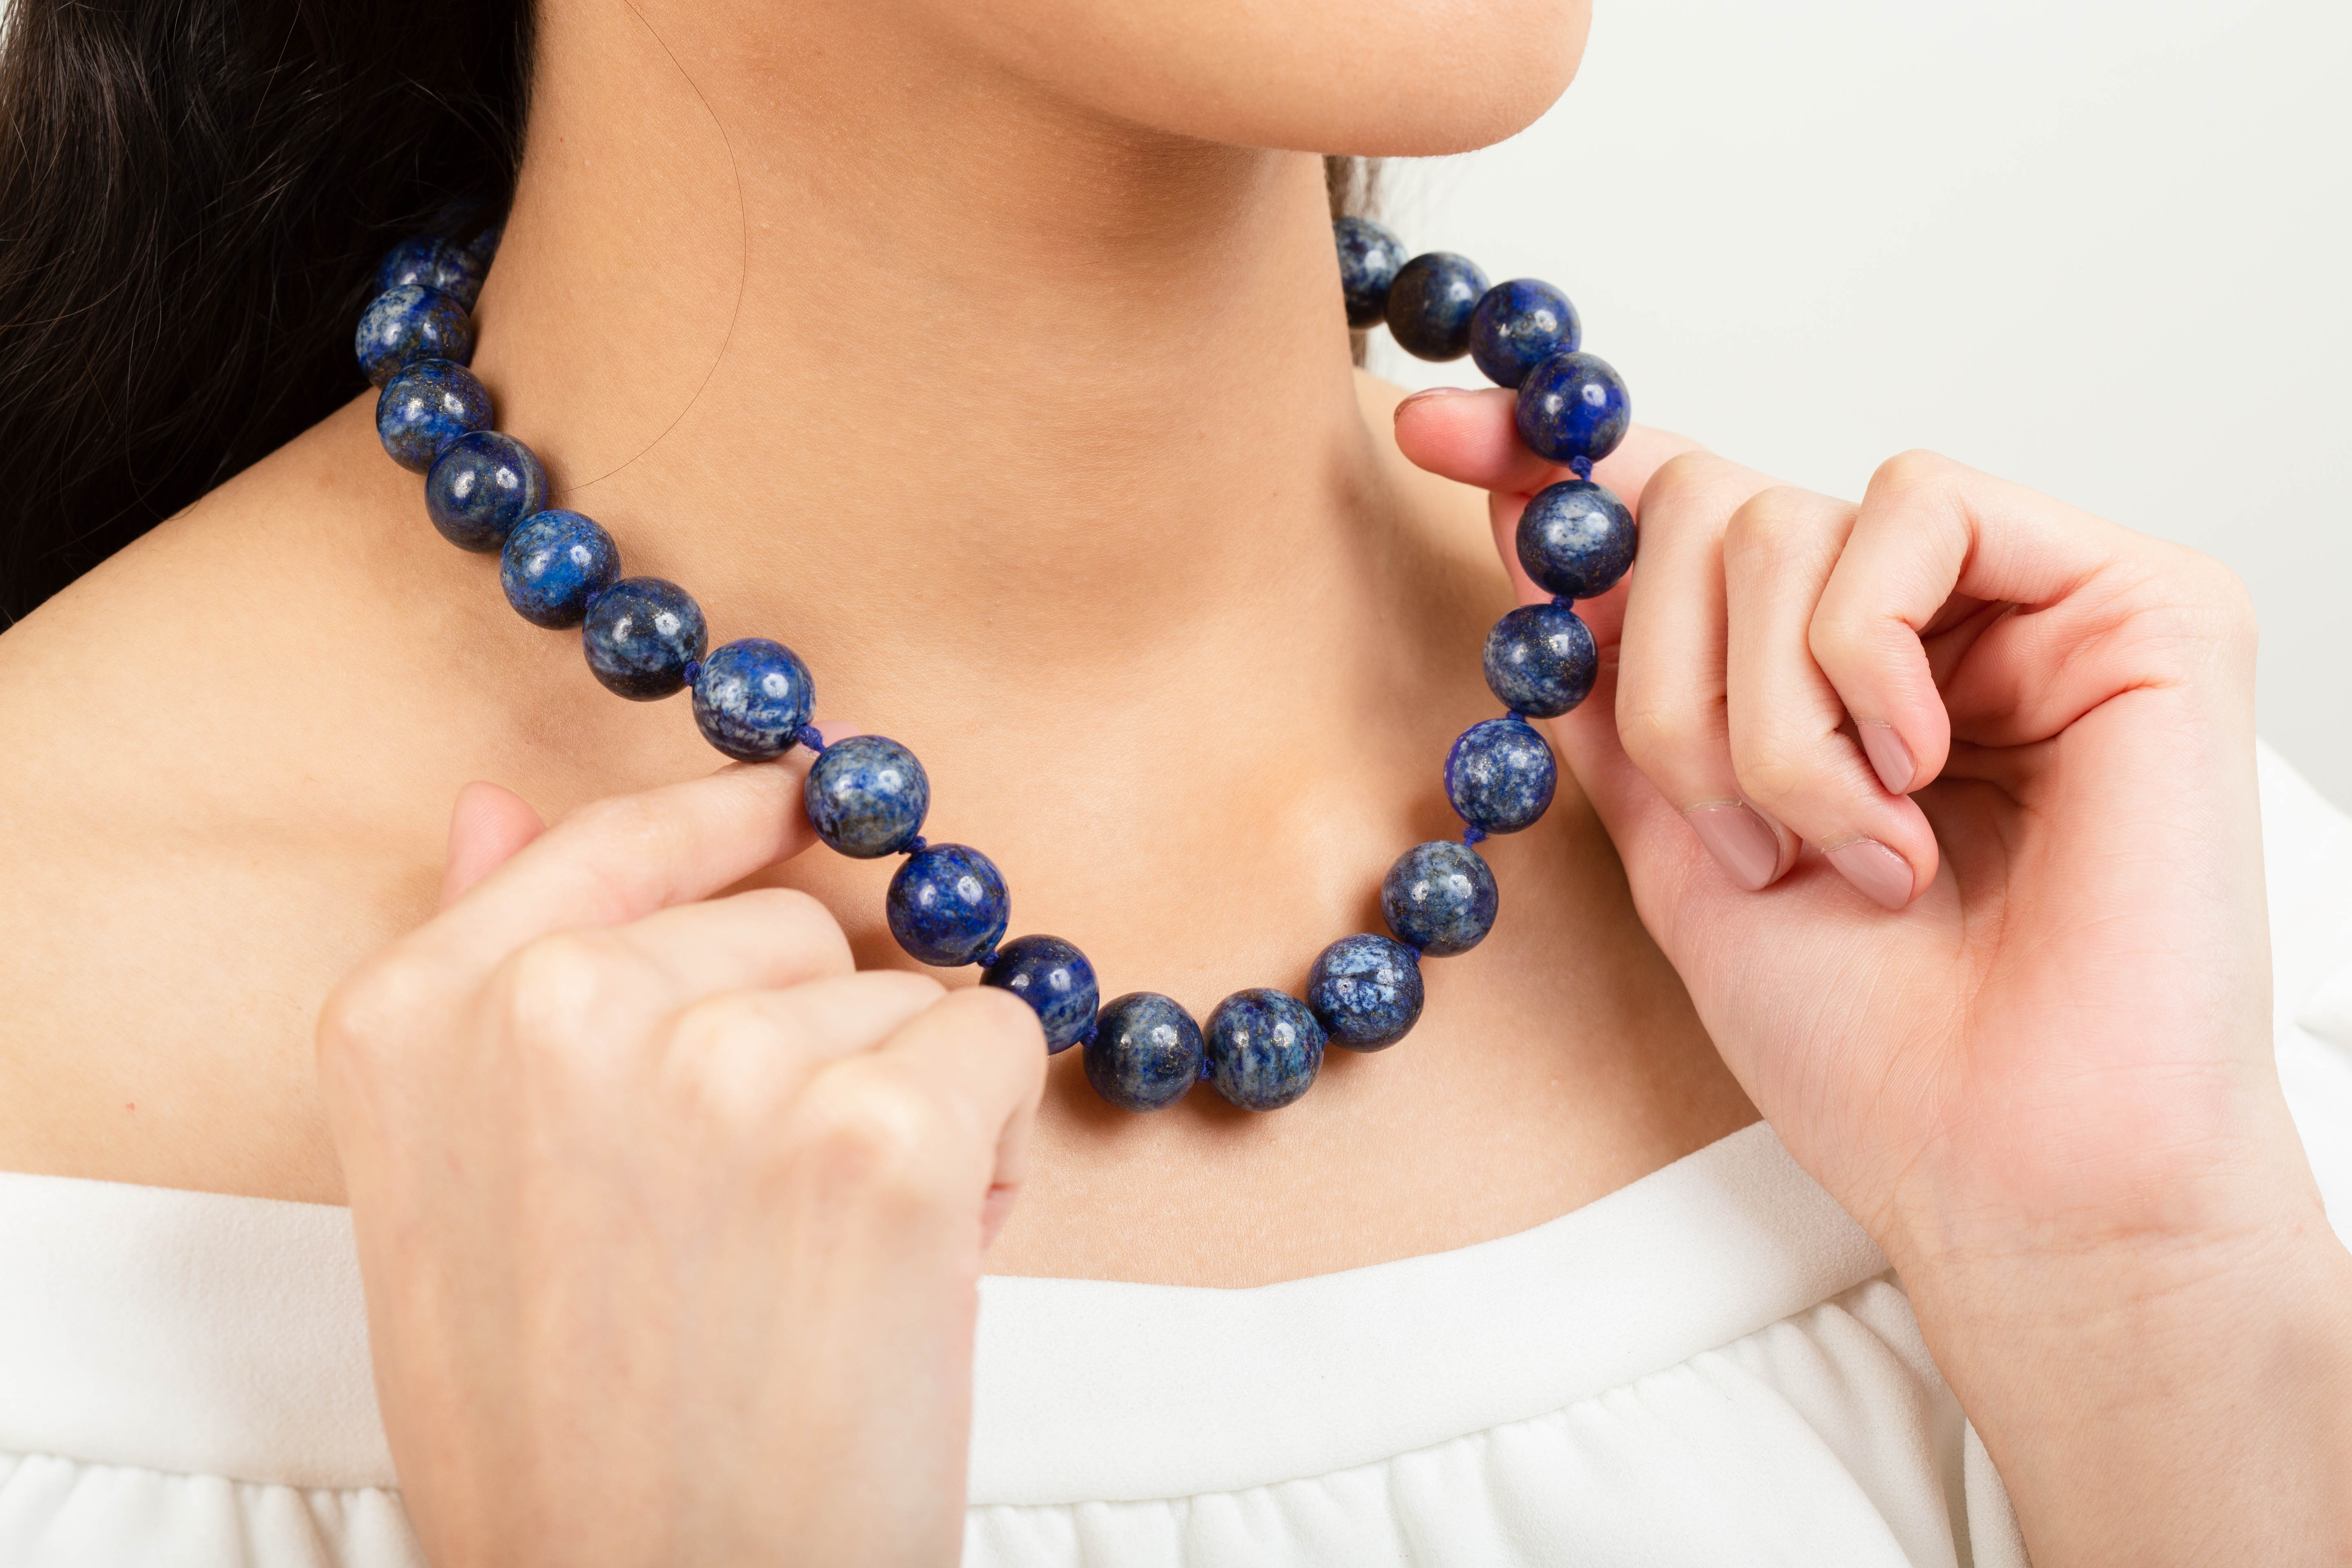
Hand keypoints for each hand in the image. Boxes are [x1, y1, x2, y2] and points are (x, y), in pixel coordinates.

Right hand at [317, 762, 1044, 1567]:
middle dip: (817, 1040)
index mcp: (421, 1017)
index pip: (609, 840)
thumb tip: (490, 802)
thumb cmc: (562, 1438)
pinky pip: (999, 1049)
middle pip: (788, 926)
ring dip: (899, 1107)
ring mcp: (725, 1060)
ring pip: (901, 997)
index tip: (794, 804)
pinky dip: (989, 1149)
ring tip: (824, 1263)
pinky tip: (914, 1268)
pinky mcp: (878, 1134)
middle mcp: (562, 1009)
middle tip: (774, 1207)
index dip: (721, 821)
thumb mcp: (458, 1199)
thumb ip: (485, 987)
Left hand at [1396, 390, 2351, 1562]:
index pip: (1677, 511)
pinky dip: (1866, 657)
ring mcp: (2031, 603)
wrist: (1999, 1158)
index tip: (1431, 429)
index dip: (1553, 465)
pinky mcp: (2139, 596)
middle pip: (1703, 509)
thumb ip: (1615, 694)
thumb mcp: (1681, 848)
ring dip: (1765, 717)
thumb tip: (1530, 539)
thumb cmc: (1865, 1039)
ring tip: (1843, 847)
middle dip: (1665, 684)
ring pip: (1784, 518)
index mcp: (1821, 677)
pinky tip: (1917, 775)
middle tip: (1735, 836)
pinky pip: (1917, 509)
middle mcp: (1923, 624)